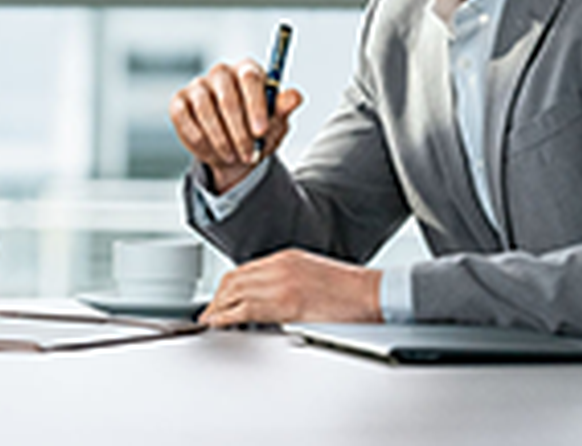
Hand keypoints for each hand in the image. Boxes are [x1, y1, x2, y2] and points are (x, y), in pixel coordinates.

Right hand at [169, 59, 304, 192]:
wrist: (236, 151)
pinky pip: (185, 119)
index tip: (261, 131)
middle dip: (238, 129)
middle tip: (248, 154)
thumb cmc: (258, 129)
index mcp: (248, 70)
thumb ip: (283, 108)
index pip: (250, 78)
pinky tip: (211, 152)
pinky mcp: (179, 102)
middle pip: (226, 94)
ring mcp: (198, 86)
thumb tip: (295, 97)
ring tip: (233, 157)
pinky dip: (199, 139)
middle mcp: (221, 73)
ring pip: (205, 109)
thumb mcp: (276, 123)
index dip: (255, 105)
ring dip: (220, 138)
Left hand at [199, 249, 380, 326]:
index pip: (244, 270)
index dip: (226, 287)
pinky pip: (247, 308)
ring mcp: (282, 283)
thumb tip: (267, 300)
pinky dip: (228, 316)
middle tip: (208, 313)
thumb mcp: (312, 275)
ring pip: (235, 292)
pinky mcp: (287, 303)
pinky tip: (220, 324)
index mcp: (286, 258)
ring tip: (210, 321)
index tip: (218, 300)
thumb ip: (287, 281)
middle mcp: (280, 266)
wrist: (373, 294)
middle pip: (234, 280)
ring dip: (218, 308)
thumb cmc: (350, 290)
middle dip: (216, 298)